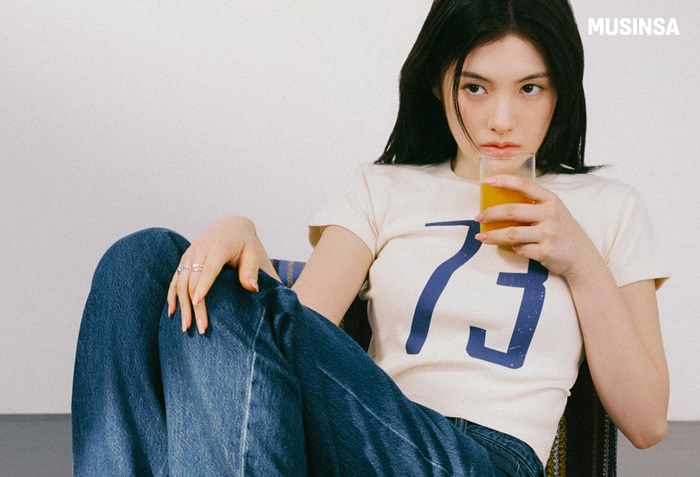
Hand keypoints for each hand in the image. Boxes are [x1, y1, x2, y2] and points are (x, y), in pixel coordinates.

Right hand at [166, 216, 267, 333]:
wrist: (229, 227)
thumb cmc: (244, 243)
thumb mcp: (252, 253)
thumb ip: (251, 270)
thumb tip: (252, 289)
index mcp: (218, 248)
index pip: (209, 268)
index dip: (203, 285)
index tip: (199, 302)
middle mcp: (200, 250)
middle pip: (192, 280)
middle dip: (194, 305)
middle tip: (200, 327)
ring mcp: (190, 255)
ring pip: (180, 281)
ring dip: (181, 305)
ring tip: (185, 326)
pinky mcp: (184, 260)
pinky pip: (175, 279)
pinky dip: (172, 295)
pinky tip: (172, 312)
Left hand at [475, 175, 599, 276]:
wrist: (582, 257)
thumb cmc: (562, 232)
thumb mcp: (554, 212)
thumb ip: (533, 206)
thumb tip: (500, 205)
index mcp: (551, 200)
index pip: (524, 185)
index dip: (504, 181)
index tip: (487, 181)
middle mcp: (550, 214)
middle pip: (511, 211)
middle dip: (490, 214)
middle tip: (478, 218)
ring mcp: (548, 233)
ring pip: (512, 233)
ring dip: (493, 235)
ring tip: (482, 238)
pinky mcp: (545, 251)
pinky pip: (520, 249)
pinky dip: (514, 249)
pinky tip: (513, 248)